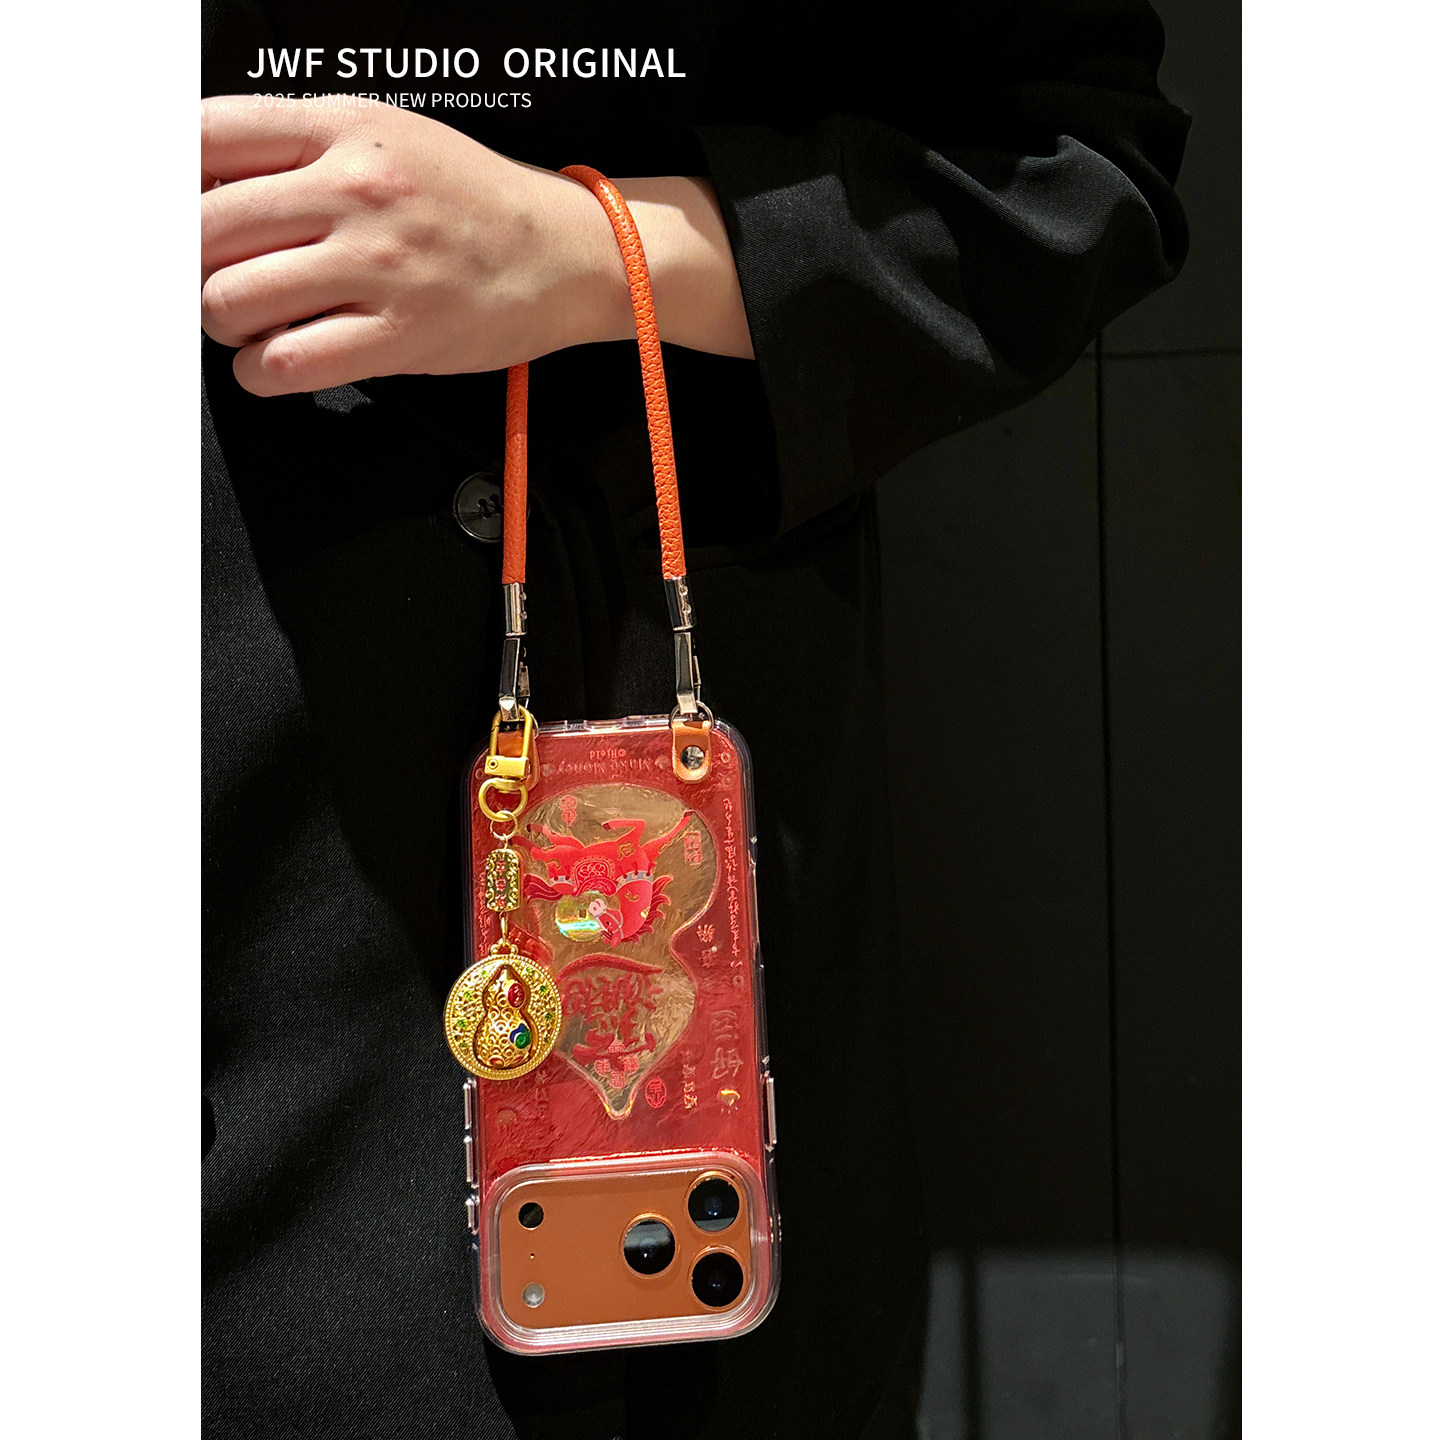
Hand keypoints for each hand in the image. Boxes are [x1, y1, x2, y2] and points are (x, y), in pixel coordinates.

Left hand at [201, 96, 751, 396]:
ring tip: (248, 322)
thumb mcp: (389, 139)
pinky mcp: (402, 335)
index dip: (169, 183)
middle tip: (213, 278)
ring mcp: (379, 265)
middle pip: (205, 226)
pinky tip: (275, 361)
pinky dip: (261, 371)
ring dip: (222, 320)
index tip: (172, 215)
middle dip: (192, 264)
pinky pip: (288, 361)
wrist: (568, 254)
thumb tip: (207, 185)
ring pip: (232, 298)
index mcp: (345, 133)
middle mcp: (357, 192)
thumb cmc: (476, 202)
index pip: (207, 138)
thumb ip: (302, 152)